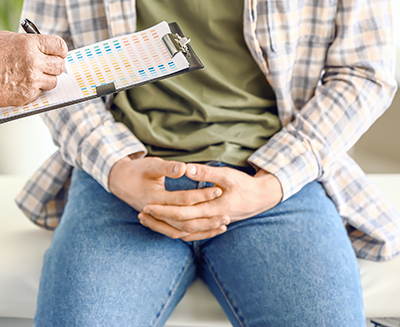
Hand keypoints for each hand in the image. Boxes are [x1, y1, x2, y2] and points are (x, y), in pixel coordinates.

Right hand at [0, 31, 67, 106]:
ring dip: (46, 79)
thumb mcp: (5, 38)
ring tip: (34, 76)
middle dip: (55, 65)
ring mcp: (32, 80)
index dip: (60, 50)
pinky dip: (34, 90)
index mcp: (30, 44)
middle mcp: (34, 61)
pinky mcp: (27, 95)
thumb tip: (38, 45)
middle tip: (48, 66)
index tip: (58, 54)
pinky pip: (40, 93)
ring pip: (53, 81)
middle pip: (60, 65)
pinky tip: (23, 85)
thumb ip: (25, 41)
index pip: (59, 46)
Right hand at [108, 156, 227, 239]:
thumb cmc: (138, 170)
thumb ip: (168, 168)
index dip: (200, 196)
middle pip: (184, 221)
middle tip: (227, 214)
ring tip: (223, 225)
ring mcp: (156, 220)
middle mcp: (155, 213)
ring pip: (182, 232)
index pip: (182, 200)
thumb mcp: (151, 165)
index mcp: (153, 198)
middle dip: (206, 219)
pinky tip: (209, 230)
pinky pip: (178, 234)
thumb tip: (184, 168)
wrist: (120, 181)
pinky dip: (194, 234)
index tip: (218, 190)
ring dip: (203, 230)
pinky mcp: (159, 223)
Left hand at [139, 164, 282, 240]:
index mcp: (215, 208)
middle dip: (160, 220)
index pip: (184, 213)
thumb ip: (205, 173)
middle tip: (141, 213)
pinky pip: (191, 233)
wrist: (261, 198)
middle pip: (181, 225)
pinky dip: (177, 230)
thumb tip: (186, 169)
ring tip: (147, 220)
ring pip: (184, 232)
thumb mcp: (227, 175)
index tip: (148, 205)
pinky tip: (164, 226)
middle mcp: (211, 220)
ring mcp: (211, 225)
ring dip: (165, 227)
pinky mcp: (210, 225)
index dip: (165, 210)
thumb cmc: (244, 184)